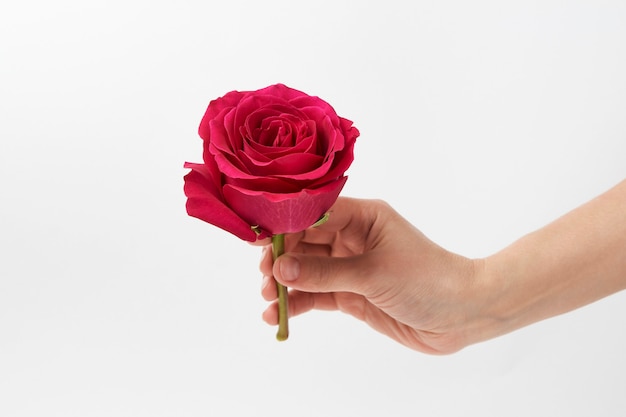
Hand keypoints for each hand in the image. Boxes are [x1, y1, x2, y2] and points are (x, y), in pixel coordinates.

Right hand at [259, 197, 483, 353]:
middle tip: (263, 276)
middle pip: (305, 242)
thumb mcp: (373, 273)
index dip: (285, 225)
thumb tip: (280, 269)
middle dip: (282, 258)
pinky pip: (317, 294)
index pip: (315, 213)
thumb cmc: (427, 279)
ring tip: (268, 299)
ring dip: (286, 283)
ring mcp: (351, 267)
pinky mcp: (352, 294)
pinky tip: (280, 314)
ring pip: (307, 270)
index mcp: (363, 217)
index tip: (259, 240)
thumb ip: (325, 273)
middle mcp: (353, 238)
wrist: (462, 315)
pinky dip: (299, 303)